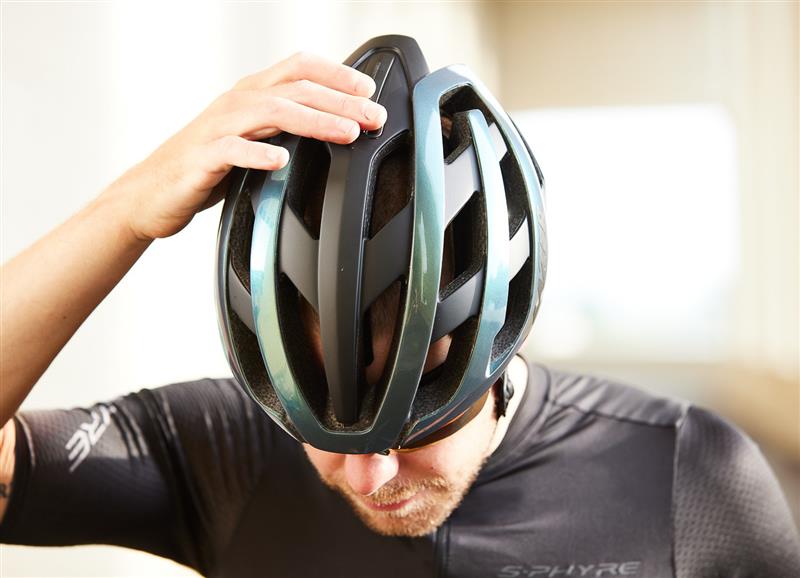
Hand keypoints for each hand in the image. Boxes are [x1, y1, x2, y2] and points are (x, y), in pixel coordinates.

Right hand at [110, 51, 386, 241]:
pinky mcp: (202, 158)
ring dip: (313, 121)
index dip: (337, 73)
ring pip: (271, 112)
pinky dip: (258, 153)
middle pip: (295, 88)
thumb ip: (287, 127)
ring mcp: (219, 127)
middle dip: (340, 100)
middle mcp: (237, 102)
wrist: (152, 192)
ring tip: (346, 133)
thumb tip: (339, 126)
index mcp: (252, 93)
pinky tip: (282, 160)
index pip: (299, 66)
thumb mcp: (253, 137)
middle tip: (374, 117)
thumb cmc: (208, 165)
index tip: (369, 90)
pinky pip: (232, 150)